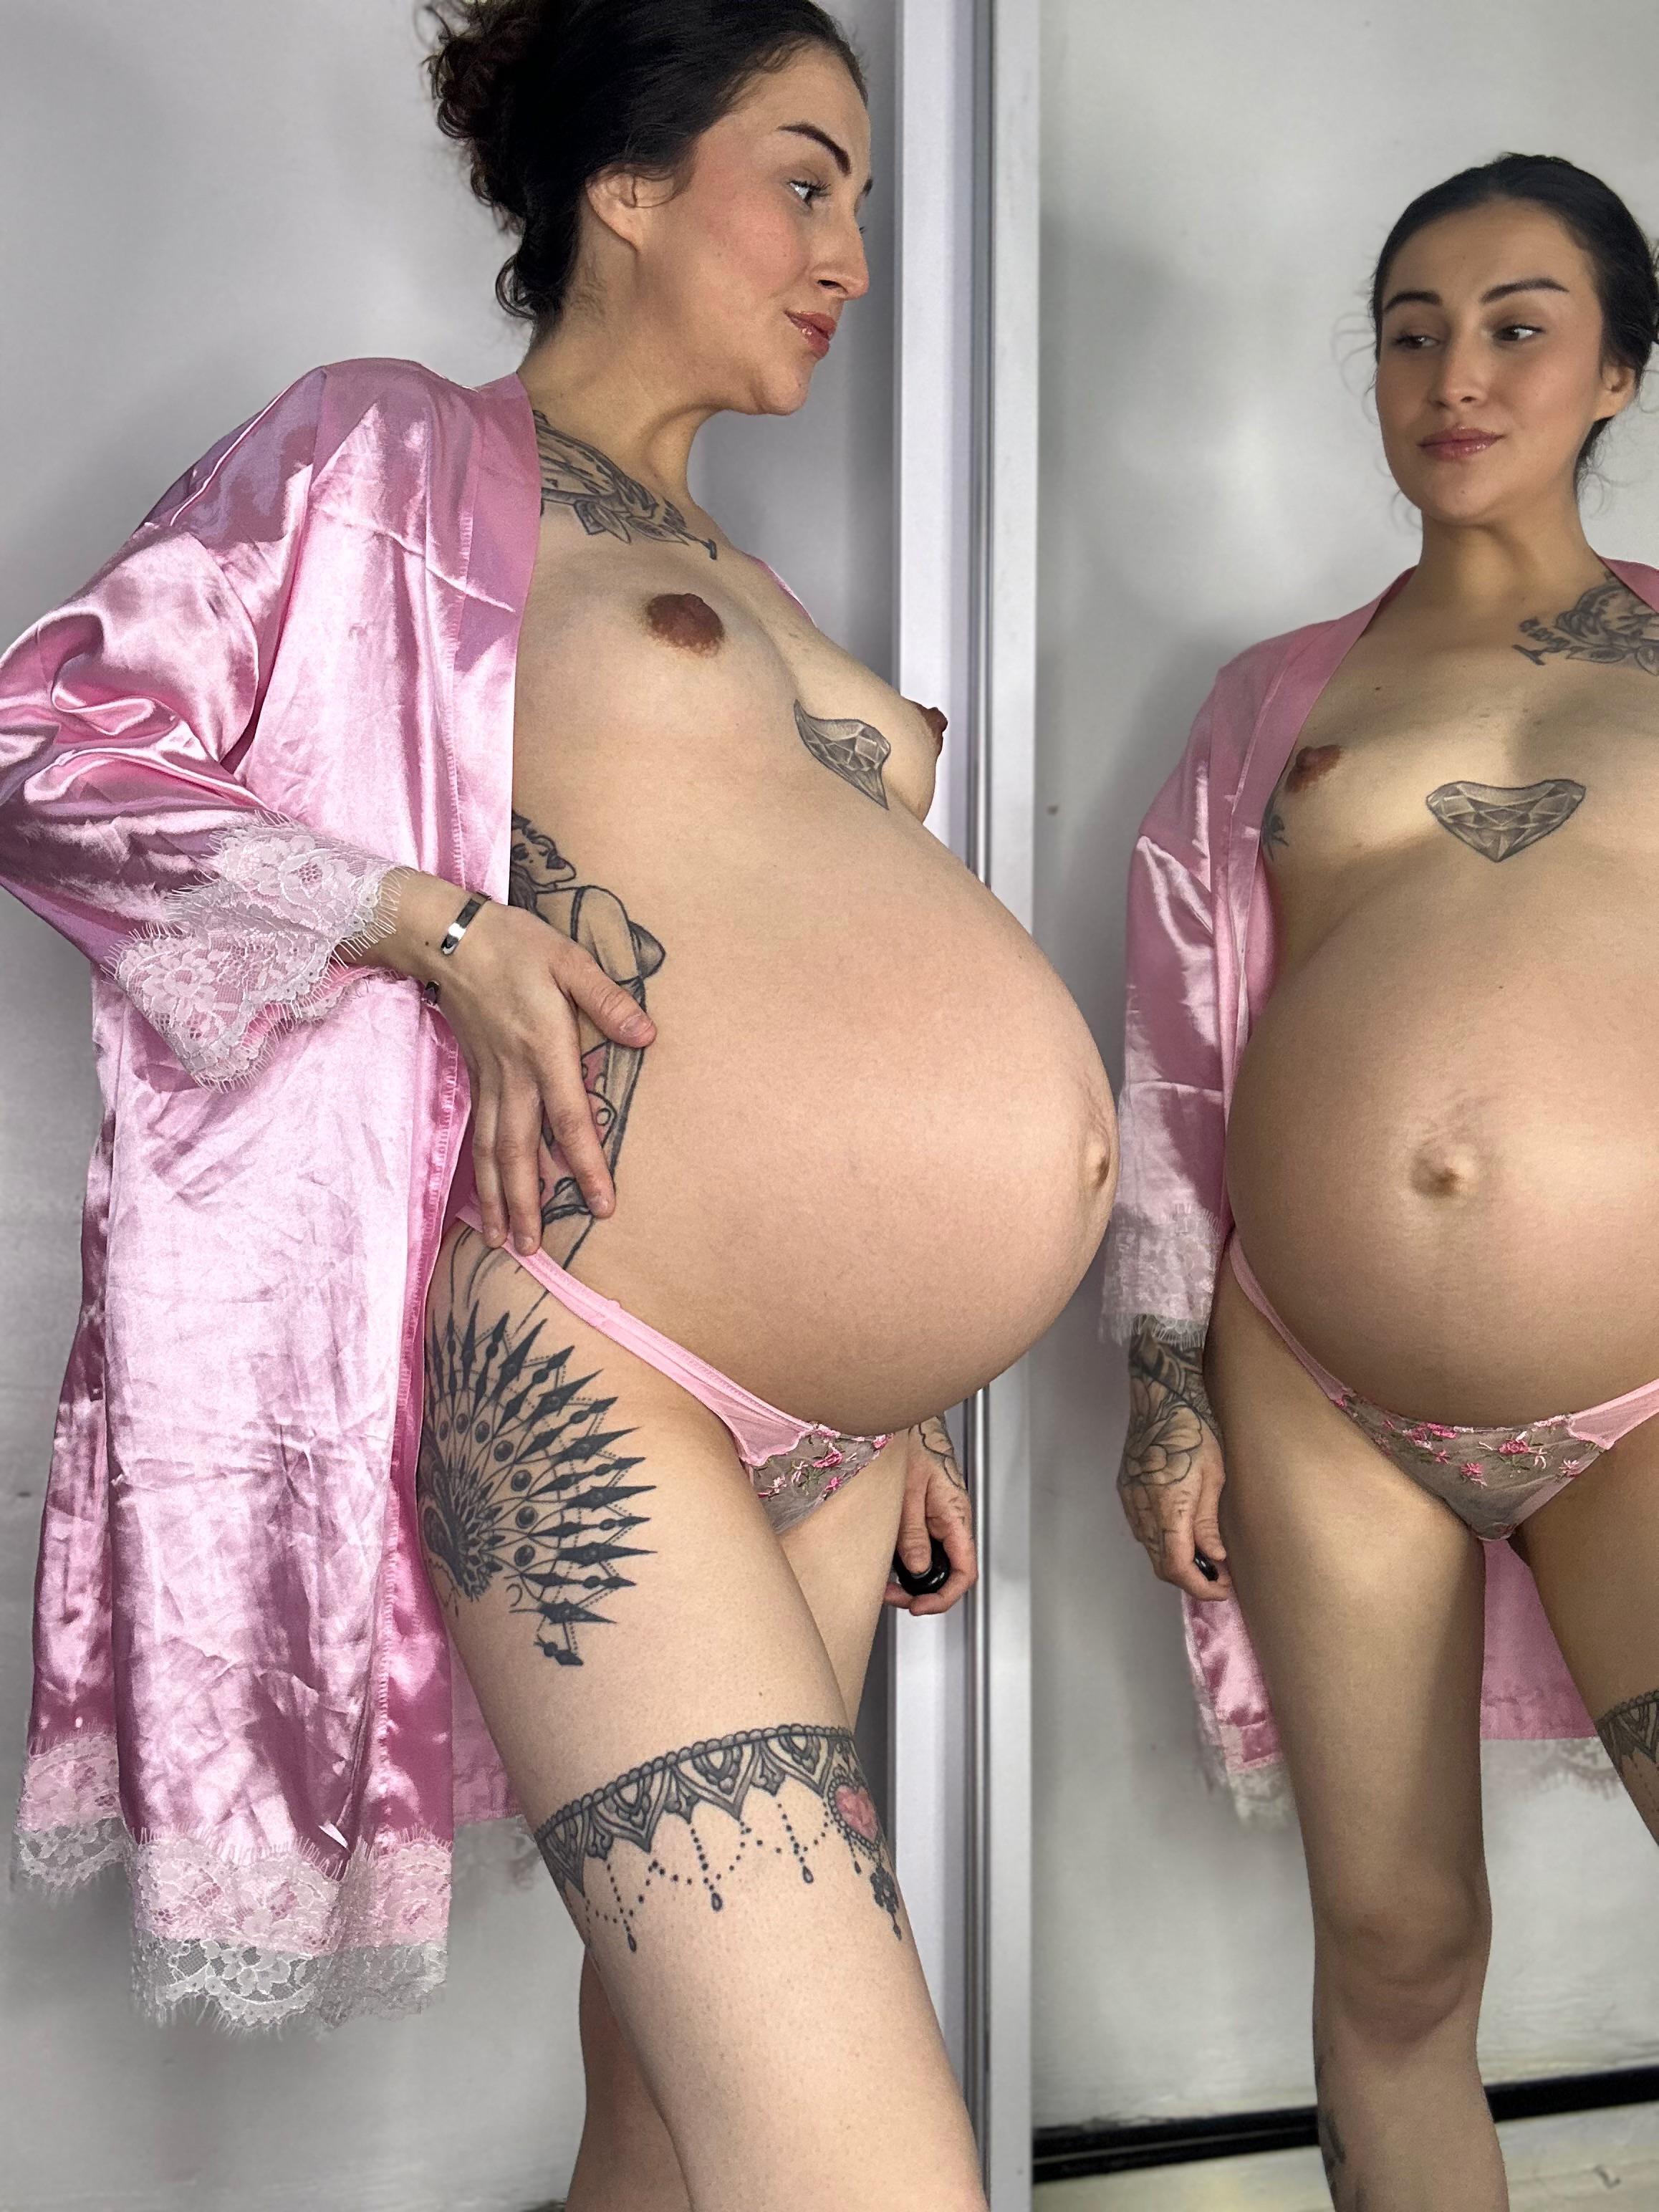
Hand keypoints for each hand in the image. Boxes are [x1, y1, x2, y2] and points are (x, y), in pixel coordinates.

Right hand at [368, 870, 654, 1253]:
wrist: (448, 936)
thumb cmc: (515, 944)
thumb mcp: (568, 960)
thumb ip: (608, 1000)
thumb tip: (648, 1036)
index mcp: (544, 1049)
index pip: (569, 1119)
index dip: (586, 1164)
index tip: (601, 1204)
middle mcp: (513, 1074)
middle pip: (518, 1152)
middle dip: (527, 1203)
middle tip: (533, 1250)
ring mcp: (489, 1079)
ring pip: (491, 1151)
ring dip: (497, 1199)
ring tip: (504, 1242)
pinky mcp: (474, 1077)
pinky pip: (478, 1135)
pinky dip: (481, 1174)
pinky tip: (485, 1201)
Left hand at [885, 1416, 976, 1616]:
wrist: (909, 1424)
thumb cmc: (914, 1448)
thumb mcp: (908, 1492)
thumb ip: (913, 1532)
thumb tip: (916, 1569)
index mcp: (955, 1518)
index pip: (964, 1572)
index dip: (945, 1596)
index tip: (920, 1606)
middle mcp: (951, 1524)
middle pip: (946, 1573)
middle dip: (920, 1592)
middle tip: (892, 1596)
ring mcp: (938, 1522)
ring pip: (931, 1563)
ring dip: (910, 1579)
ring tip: (884, 1583)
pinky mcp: (925, 1518)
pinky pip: (920, 1547)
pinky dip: (904, 1561)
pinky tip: (886, 1563)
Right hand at [1118, 1317, 1232, 1601]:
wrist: (1161, 1395)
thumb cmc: (1196, 1430)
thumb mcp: (1214, 1476)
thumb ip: (1209, 1522)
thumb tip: (1216, 1559)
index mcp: (1168, 1506)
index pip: (1177, 1565)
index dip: (1200, 1586)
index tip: (1222, 1589)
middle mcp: (1142, 1508)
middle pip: (1160, 1563)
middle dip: (1189, 1578)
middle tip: (1218, 1577)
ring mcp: (1129, 1499)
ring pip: (1149, 1548)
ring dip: (1174, 1561)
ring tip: (1204, 1557)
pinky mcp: (1125, 1488)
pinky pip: (1141, 1529)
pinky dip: (1161, 1541)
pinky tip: (1181, 1533)